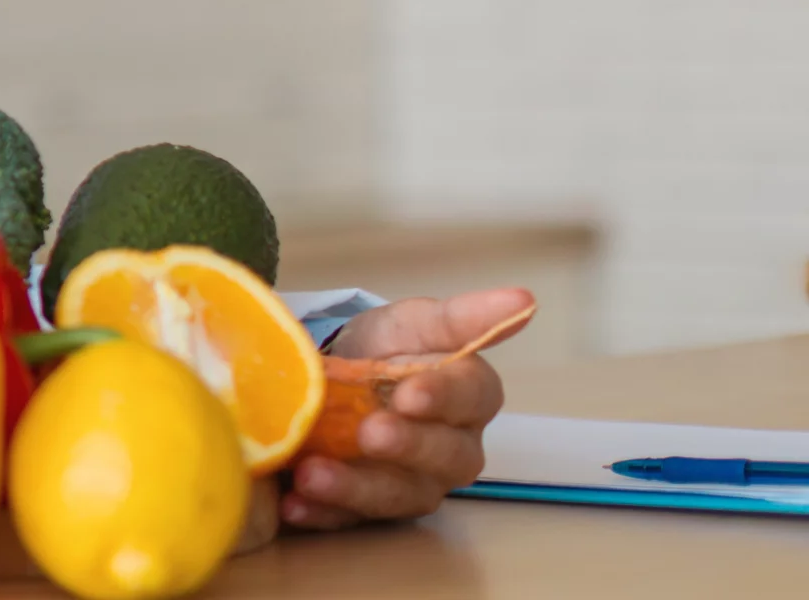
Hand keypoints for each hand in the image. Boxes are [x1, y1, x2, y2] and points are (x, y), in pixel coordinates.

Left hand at [281, 286, 530, 530]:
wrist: (335, 375)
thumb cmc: (386, 349)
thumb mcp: (414, 322)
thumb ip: (463, 316)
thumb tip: (524, 300)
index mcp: (469, 400)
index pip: (471, 399)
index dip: (443, 398)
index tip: (409, 393)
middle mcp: (450, 450)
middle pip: (444, 457)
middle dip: (406, 446)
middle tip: (369, 432)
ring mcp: (409, 483)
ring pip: (398, 495)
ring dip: (355, 488)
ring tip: (312, 474)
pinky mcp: (367, 507)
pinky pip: (350, 519)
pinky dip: (321, 513)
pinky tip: (294, 504)